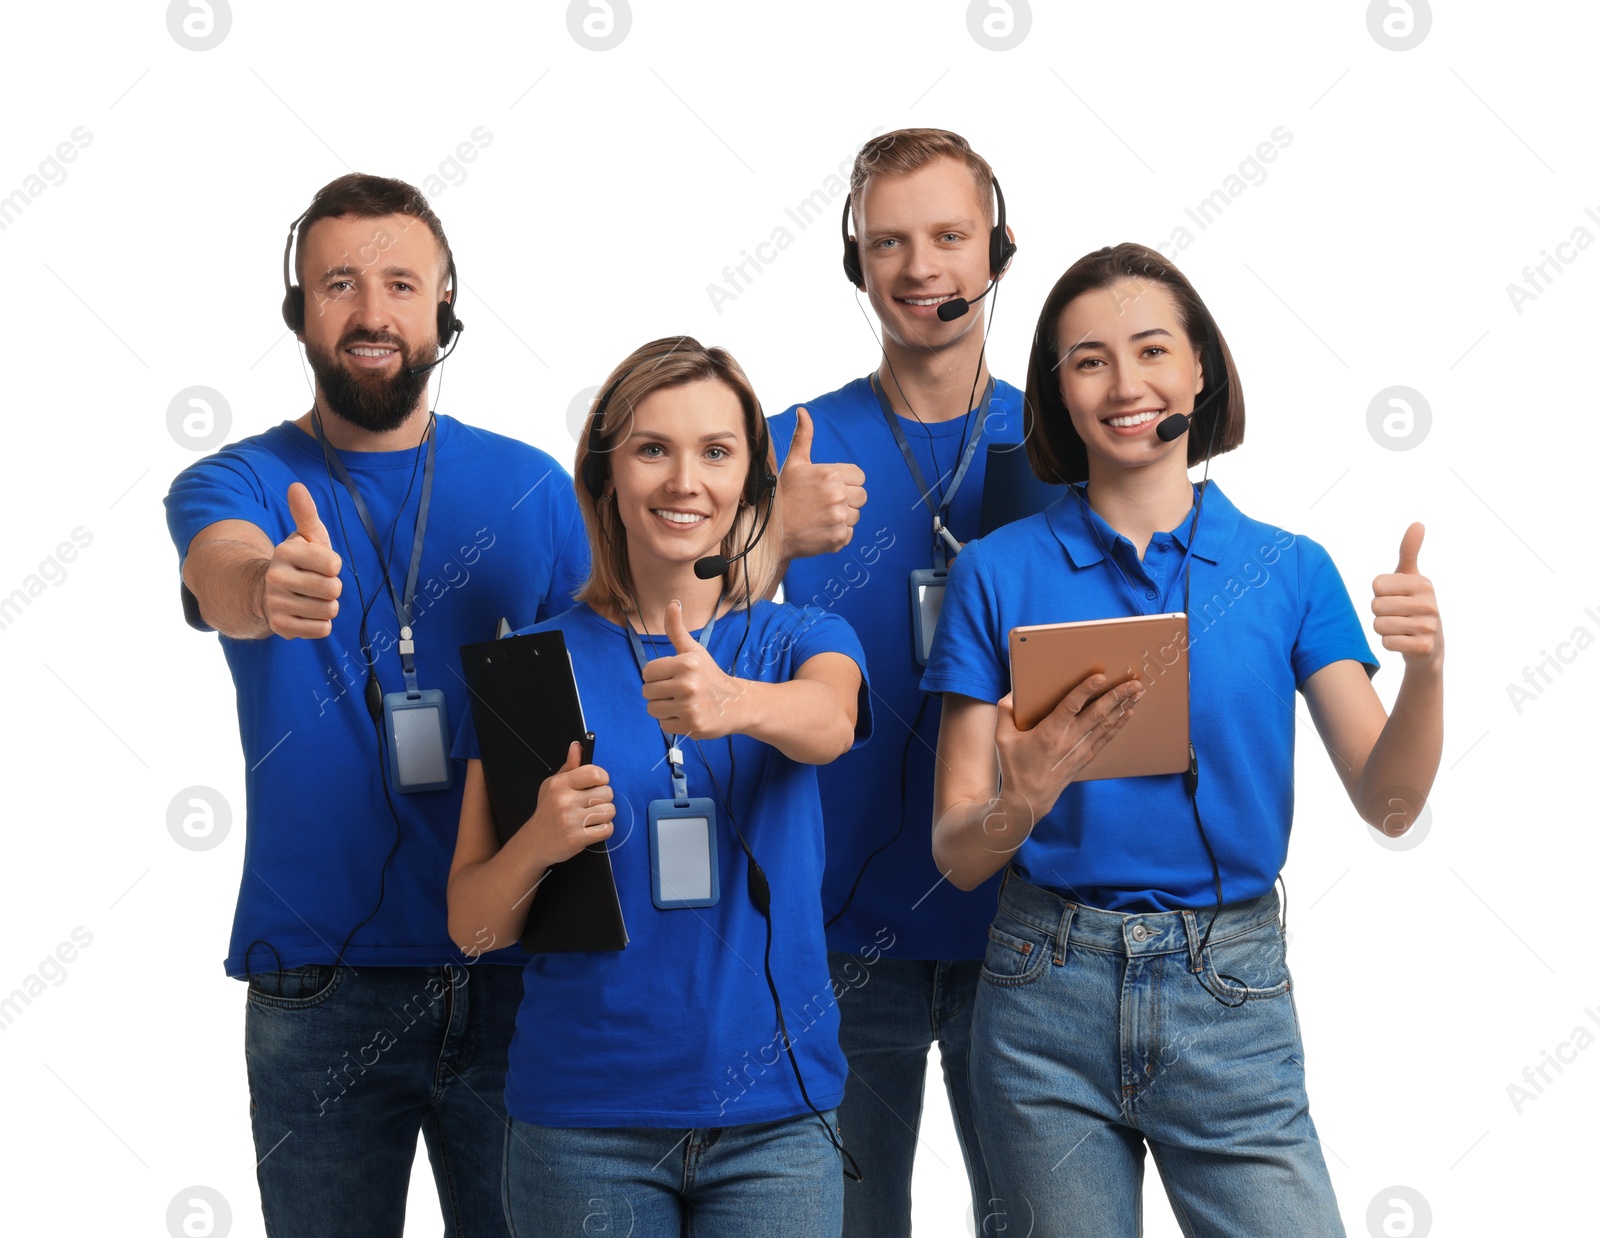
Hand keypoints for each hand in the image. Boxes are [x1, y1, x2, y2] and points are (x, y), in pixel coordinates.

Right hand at [261, 483, 343, 638]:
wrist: (266, 592)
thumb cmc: (298, 562)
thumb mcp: (304, 536)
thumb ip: (305, 513)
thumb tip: (296, 486)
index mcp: (285, 552)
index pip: (333, 564)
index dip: (334, 566)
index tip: (322, 564)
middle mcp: (276, 577)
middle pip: (333, 589)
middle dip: (333, 588)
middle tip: (318, 584)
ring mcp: (276, 603)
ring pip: (329, 611)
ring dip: (328, 606)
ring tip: (312, 598)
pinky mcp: (280, 627)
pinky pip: (321, 629)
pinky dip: (321, 624)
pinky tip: (308, 614)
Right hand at [528, 741, 614, 866]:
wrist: (533, 843)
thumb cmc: (548, 811)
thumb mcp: (553, 785)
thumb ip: (570, 766)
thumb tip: (577, 746)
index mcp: (560, 784)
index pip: (596, 773)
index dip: (602, 778)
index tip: (596, 785)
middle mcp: (565, 800)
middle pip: (607, 793)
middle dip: (603, 799)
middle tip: (590, 805)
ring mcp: (571, 821)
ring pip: (609, 811)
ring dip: (604, 816)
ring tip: (590, 817)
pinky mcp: (578, 839)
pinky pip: (607, 829)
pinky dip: (603, 830)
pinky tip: (591, 829)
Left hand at [640, 600, 744, 738]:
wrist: (737, 704)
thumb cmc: (710, 675)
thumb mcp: (694, 651)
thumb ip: (677, 630)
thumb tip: (672, 603)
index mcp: (686, 663)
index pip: (647, 672)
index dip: (656, 675)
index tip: (672, 677)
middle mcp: (688, 684)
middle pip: (647, 692)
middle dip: (659, 693)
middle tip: (678, 692)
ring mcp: (690, 706)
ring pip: (653, 709)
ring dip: (663, 708)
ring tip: (682, 703)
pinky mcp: (692, 725)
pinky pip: (664, 725)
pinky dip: (672, 722)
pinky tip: (687, 715)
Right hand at [778, 408, 866, 557]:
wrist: (771, 533)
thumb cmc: (783, 495)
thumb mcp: (794, 463)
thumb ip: (804, 436)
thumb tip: (803, 411)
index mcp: (830, 474)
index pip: (859, 477)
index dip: (847, 482)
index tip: (830, 488)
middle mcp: (837, 495)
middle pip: (862, 496)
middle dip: (847, 499)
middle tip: (824, 503)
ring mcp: (838, 518)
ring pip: (856, 515)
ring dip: (843, 516)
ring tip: (820, 516)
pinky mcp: (838, 538)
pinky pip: (849, 533)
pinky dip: (837, 533)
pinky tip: (820, 528)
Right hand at [993, 674, 1143, 822]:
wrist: (1029, 799)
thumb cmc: (1015, 767)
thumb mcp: (1002, 739)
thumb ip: (1004, 712)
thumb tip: (1012, 693)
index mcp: (1049, 732)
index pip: (1071, 706)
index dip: (1086, 690)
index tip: (1100, 676)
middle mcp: (1069, 740)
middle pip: (1098, 714)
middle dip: (1117, 696)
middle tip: (1134, 682)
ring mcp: (1080, 750)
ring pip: (1106, 724)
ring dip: (1123, 707)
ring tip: (1138, 692)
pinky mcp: (1086, 757)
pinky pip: (1107, 738)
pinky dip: (1119, 724)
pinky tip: (1129, 713)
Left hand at [1371, 523, 1442, 672]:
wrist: (1429, 646)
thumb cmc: (1413, 605)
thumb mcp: (1410, 577)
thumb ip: (1409, 551)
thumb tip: (1418, 523)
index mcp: (1423, 583)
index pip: (1377, 585)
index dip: (1380, 594)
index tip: (1396, 598)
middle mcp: (1429, 602)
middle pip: (1376, 605)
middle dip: (1380, 613)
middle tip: (1397, 616)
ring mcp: (1429, 626)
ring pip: (1379, 625)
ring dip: (1384, 629)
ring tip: (1400, 628)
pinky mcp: (1424, 647)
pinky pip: (1387, 642)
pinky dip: (1389, 644)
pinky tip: (1404, 641)